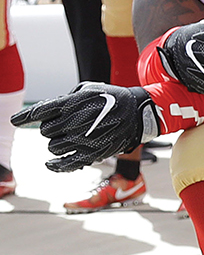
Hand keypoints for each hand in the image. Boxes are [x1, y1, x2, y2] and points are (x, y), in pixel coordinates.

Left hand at [11, 83, 161, 172]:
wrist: (137, 112)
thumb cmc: (111, 99)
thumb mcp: (88, 89)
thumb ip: (65, 100)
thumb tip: (44, 111)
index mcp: (73, 104)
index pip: (40, 111)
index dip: (24, 117)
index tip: (15, 121)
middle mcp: (75, 122)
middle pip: (46, 131)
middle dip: (51, 129)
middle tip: (64, 126)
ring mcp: (83, 139)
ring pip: (54, 147)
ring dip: (57, 143)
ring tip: (69, 138)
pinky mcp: (92, 154)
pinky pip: (67, 164)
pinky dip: (56, 165)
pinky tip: (50, 164)